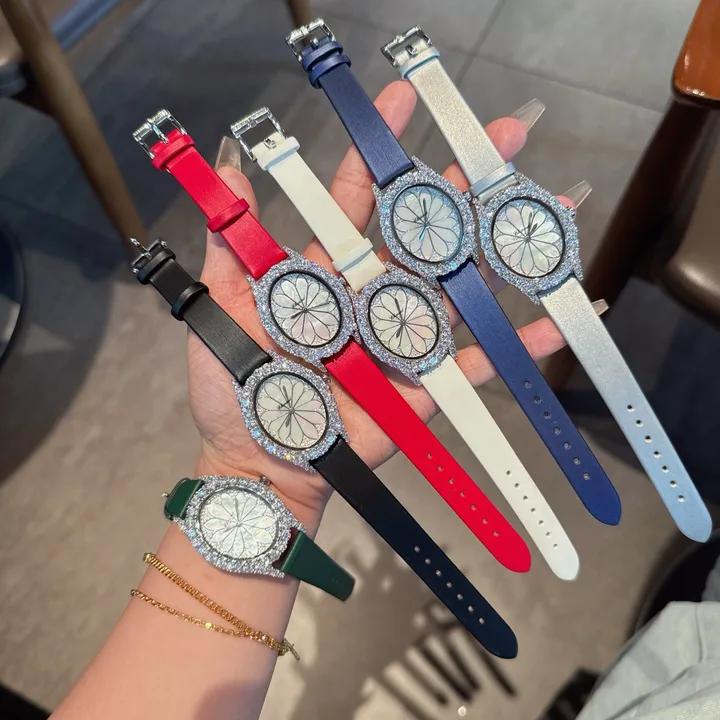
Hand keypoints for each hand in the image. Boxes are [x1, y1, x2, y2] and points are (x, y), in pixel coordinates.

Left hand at [190, 82, 568, 526]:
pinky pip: (474, 363)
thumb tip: (227, 164)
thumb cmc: (234, 390)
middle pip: (422, 231)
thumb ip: (228, 242)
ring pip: (458, 285)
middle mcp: (373, 296)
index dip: (379, 151)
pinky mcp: (423, 386)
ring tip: (546, 206)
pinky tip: (553, 321)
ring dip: (501, 248)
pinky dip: (514, 346)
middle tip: (502, 135)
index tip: (402, 99)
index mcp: (328, 272)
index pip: (358, 198)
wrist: (257, 461)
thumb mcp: (222, 307)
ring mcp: (403, 339)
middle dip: (460, 182)